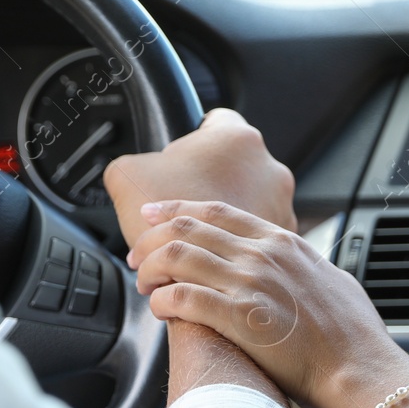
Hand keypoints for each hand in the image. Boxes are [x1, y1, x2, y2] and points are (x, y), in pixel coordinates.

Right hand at [104, 109, 295, 247]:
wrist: (199, 285)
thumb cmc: (166, 226)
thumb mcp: (126, 177)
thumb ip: (131, 164)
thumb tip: (133, 171)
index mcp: (237, 139)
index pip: (215, 122)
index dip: (193, 138)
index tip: (182, 156)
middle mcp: (269, 169)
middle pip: (234, 166)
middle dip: (209, 182)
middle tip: (182, 203)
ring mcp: (281, 207)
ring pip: (250, 199)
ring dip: (226, 212)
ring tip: (196, 234)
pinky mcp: (281, 243)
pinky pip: (258, 233)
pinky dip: (239, 240)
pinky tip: (212, 250)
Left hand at [128, 200, 408, 407]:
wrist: (361, 370)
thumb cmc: (353, 338)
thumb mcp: (332, 282)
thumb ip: (305, 268)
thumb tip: (299, 268)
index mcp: (283, 245)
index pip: (218, 212)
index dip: (179, 209)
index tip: (155, 215)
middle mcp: (263, 257)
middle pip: (189, 229)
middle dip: (152, 239)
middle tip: (137, 255)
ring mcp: (250, 285)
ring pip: (177, 257)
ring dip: (151, 270)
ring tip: (145, 285)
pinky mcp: (240, 318)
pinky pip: (182, 298)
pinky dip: (161, 301)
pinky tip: (159, 310)